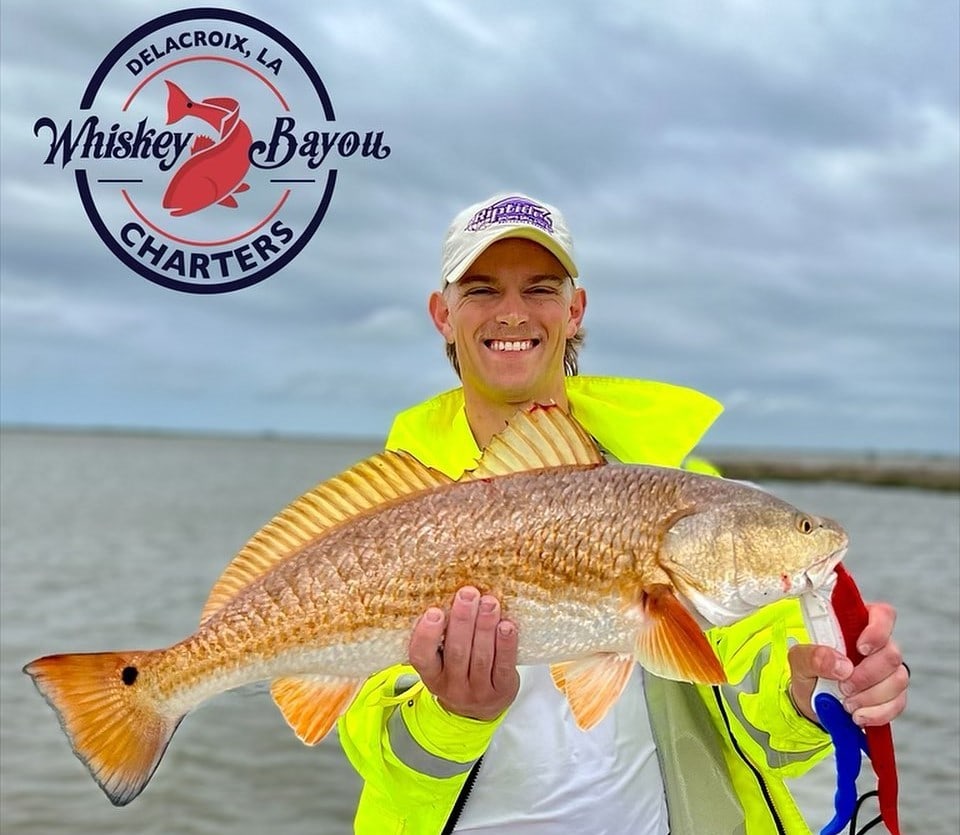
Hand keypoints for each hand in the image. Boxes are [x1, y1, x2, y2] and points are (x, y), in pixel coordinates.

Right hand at [408, 586, 519, 720]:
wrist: (480, 711)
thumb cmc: (459, 673)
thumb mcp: (442, 662)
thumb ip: (443, 637)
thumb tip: (452, 593)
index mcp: (431, 675)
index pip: (421, 657)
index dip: (426, 635)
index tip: (434, 611)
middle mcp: (452, 687)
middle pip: (457, 653)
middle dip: (462, 620)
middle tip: (468, 594)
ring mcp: (478, 692)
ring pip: (481, 657)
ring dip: (485, 627)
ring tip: (490, 602)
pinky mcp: (502, 691)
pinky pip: (504, 666)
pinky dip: (505, 645)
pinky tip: (507, 625)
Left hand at [788, 602, 907, 725]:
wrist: (812, 702)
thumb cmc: (809, 670)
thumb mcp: (799, 660)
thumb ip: (813, 656)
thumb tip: (841, 666)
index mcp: (857, 624)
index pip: (882, 615)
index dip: (877, 631)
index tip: (860, 648)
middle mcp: (879, 645)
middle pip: (892, 653)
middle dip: (867, 675)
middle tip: (844, 686)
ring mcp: (889, 670)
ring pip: (898, 679)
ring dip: (871, 696)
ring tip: (846, 703)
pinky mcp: (894, 695)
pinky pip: (898, 703)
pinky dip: (877, 713)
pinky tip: (858, 715)